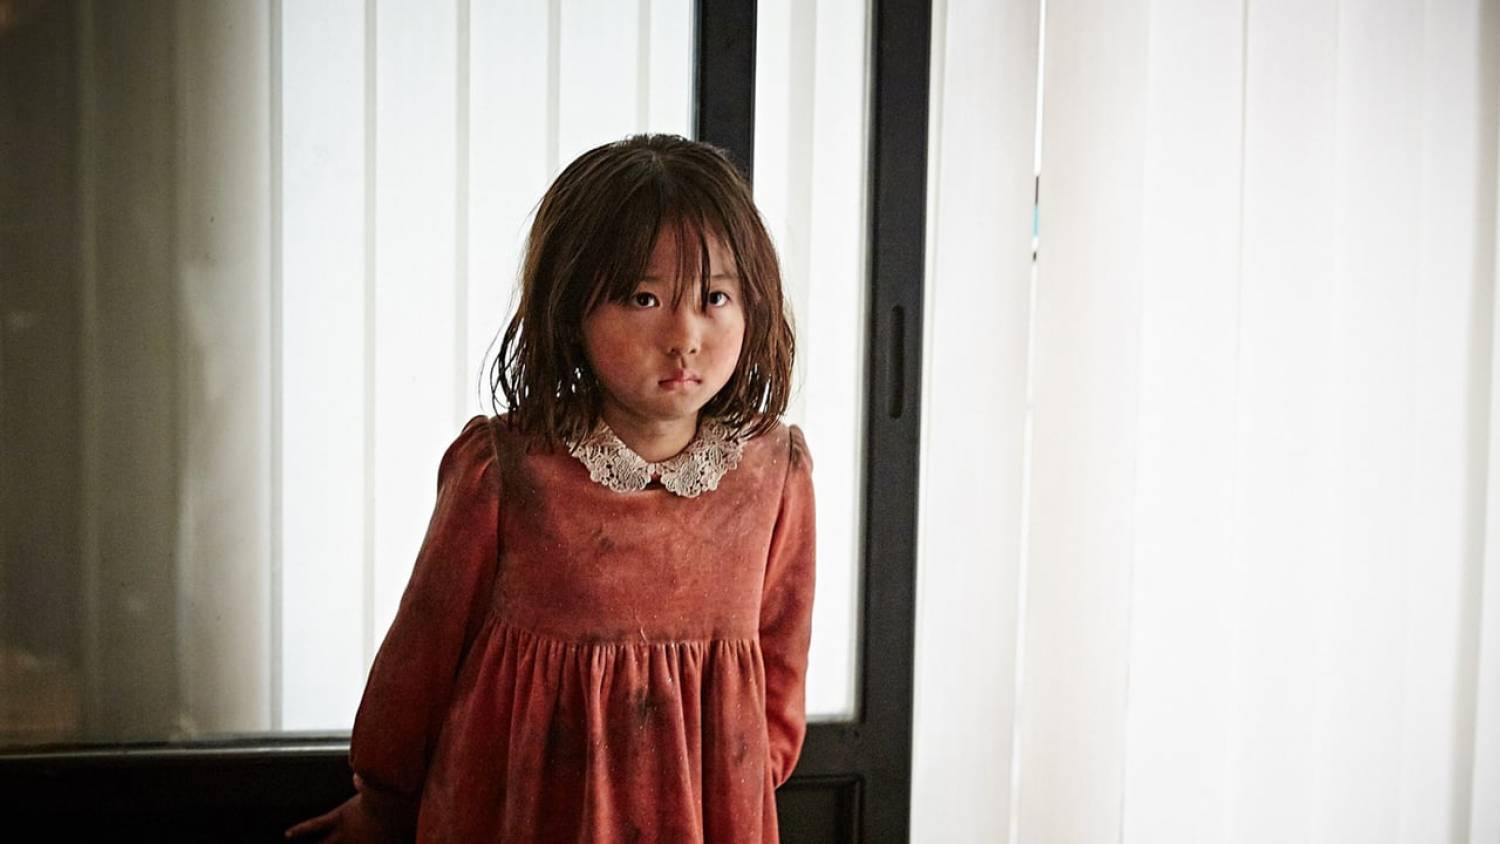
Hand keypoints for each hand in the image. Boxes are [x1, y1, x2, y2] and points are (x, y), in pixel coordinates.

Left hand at [284, 774, 412, 842]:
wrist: (392, 808)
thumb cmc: (379, 793)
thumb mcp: (367, 786)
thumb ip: (360, 783)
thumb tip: (357, 777)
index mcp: (341, 817)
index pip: (314, 824)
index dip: (300, 830)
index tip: (287, 834)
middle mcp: (346, 834)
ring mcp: (357, 843)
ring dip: (338, 843)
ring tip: (337, 842)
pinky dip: (370, 843)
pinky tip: (384, 840)